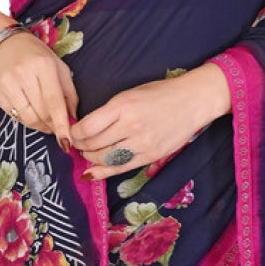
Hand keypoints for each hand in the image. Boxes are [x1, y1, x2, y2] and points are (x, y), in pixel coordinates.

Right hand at [0, 31, 78, 151]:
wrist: (2, 42)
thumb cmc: (35, 54)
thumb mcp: (58, 65)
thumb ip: (68, 91)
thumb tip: (73, 118)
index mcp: (43, 65)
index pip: (54, 102)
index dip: (61, 124)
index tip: (67, 142)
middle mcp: (24, 74)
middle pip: (41, 112)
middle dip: (53, 126)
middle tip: (59, 129)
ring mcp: (7, 83)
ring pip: (27, 117)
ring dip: (40, 126)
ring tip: (47, 124)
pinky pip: (13, 115)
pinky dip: (26, 120)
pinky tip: (32, 115)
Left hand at [70, 63, 230, 180]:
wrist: (193, 101)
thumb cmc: (160, 93)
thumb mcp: (130, 94)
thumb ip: (109, 112)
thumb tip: (85, 127)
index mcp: (123, 105)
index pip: (87, 127)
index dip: (74, 133)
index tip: (71, 132)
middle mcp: (131, 125)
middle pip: (93, 144)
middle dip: (80, 146)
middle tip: (76, 144)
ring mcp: (142, 143)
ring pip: (105, 158)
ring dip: (90, 158)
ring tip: (86, 154)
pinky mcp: (150, 156)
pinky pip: (121, 168)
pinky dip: (103, 172)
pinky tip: (92, 172)